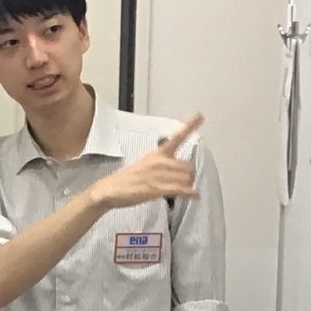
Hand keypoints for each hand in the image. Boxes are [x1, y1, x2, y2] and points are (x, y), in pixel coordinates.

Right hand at [86, 113, 202, 212]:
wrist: (110, 189)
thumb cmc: (128, 179)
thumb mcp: (146, 166)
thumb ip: (164, 167)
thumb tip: (179, 174)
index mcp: (157, 153)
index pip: (177, 138)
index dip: (190, 126)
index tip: (200, 115)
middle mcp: (160, 161)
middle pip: (188, 166)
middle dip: (189, 176)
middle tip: (185, 183)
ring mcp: (158, 174)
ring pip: (186, 178)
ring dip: (187, 186)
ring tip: (183, 191)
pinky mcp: (156, 188)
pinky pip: (179, 189)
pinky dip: (189, 193)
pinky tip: (194, 195)